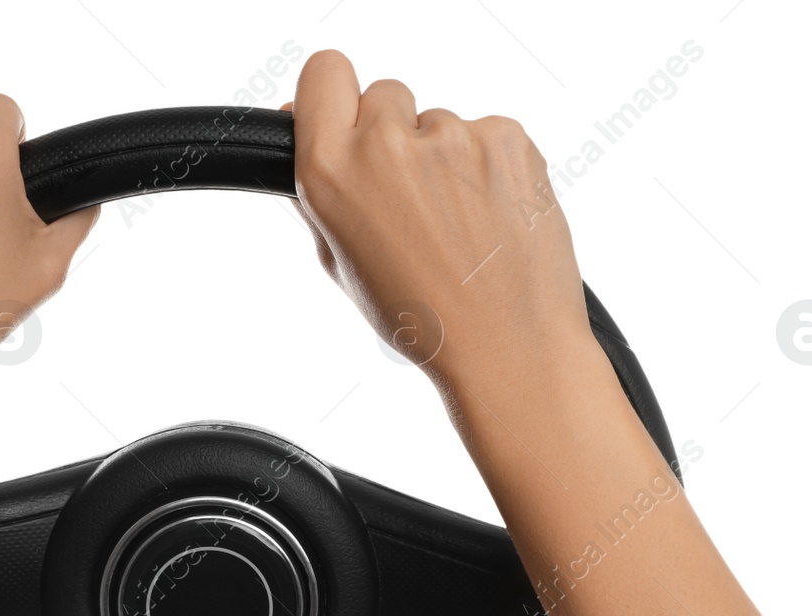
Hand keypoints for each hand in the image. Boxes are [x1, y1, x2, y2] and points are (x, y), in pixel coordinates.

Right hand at [283, 51, 593, 384]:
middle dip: (393, 135)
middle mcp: (388, 144)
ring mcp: (453, 136)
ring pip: (439, 121)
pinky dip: (489, 168)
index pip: (323, 73)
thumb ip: (321, 187)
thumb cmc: (423, 318)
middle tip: (411, 201)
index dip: (335, 97)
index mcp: (332, 172)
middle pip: (384, 94)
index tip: (347, 123)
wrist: (506, 347)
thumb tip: (304, 122)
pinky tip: (490, 219)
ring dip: (445, 160)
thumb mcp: (341, 261)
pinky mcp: (508, 138)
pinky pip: (487, 135)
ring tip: (459, 226)